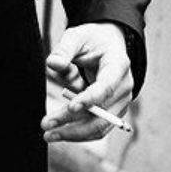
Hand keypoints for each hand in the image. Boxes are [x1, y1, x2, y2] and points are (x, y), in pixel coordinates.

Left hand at [42, 23, 133, 142]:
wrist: (107, 45)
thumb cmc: (91, 40)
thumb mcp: (76, 36)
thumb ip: (64, 49)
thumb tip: (53, 64)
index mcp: (118, 64)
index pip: (106, 86)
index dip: (90, 98)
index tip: (71, 107)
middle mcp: (124, 86)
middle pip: (101, 112)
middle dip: (73, 121)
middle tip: (46, 124)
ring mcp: (121, 102)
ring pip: (100, 126)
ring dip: (74, 133)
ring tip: (48, 134)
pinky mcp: (114, 111)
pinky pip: (98, 128)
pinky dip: (79, 133)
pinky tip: (59, 133)